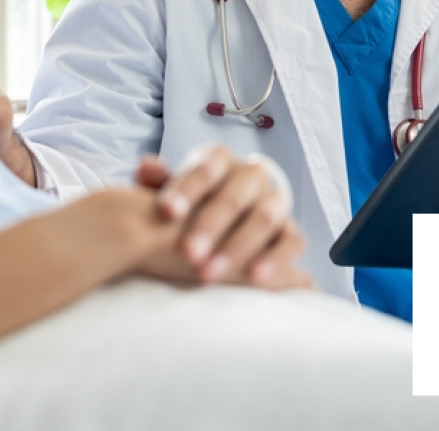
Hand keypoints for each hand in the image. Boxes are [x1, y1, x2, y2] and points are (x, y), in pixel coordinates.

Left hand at [135, 147, 312, 289]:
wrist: (219, 227)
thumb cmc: (186, 207)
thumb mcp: (169, 193)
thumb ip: (157, 182)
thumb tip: (147, 168)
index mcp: (219, 159)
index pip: (205, 168)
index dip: (186, 189)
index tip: (165, 212)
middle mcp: (251, 175)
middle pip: (234, 196)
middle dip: (209, 225)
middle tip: (186, 253)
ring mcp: (275, 202)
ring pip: (264, 218)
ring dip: (238, 247)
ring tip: (209, 274)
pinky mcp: (290, 232)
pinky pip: (291, 243)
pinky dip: (275, 260)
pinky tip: (253, 279)